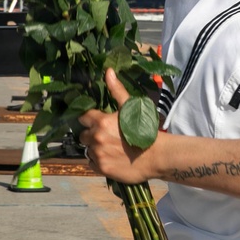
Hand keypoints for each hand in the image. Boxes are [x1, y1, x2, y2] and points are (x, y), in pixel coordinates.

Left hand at [78, 69, 153, 183]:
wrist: (157, 156)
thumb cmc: (145, 130)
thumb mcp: (131, 107)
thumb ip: (116, 90)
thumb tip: (108, 71)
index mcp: (101, 121)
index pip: (83, 118)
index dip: (89, 119)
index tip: (97, 122)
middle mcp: (96, 138)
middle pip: (83, 135)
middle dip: (92, 135)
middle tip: (106, 136)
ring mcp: (98, 154)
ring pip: (88, 150)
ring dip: (95, 148)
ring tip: (111, 148)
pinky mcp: (101, 168)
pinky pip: (92, 163)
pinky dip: (98, 161)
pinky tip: (111, 158)